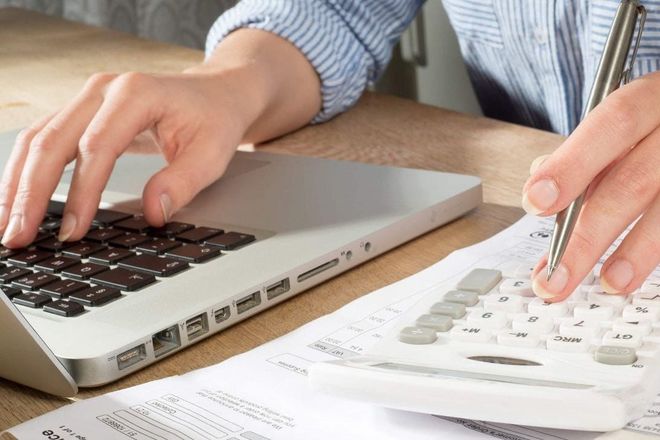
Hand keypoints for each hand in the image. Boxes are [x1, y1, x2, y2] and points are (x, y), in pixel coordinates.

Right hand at [0, 29, 319, 247]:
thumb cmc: (213, 119)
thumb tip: (151, 214)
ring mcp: (88, 98)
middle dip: (31, 193)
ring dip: (19, 184)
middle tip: (18, 237)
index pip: (97, 147)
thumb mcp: (213, 154)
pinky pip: (45, 139)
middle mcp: (103, 90)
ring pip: (38, 139)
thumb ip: (182, 183)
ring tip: (7, 226)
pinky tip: (18, 200)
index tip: (73, 232)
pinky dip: (27, 171)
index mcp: (135, 94)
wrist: (214, 93)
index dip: (82, 193)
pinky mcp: (82, 112)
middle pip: (52, 141)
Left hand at [522, 71, 659, 300]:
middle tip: (554, 274)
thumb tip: (539, 183)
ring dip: (634, 252)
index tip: (534, 201)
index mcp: (652, 98)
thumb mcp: (625, 122)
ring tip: (607, 283)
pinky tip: (633, 274)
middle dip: (588, 233)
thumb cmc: (655, 125)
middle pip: (634, 180)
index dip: (572, 164)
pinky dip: (655, 250)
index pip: (611, 125)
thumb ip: (586, 152)